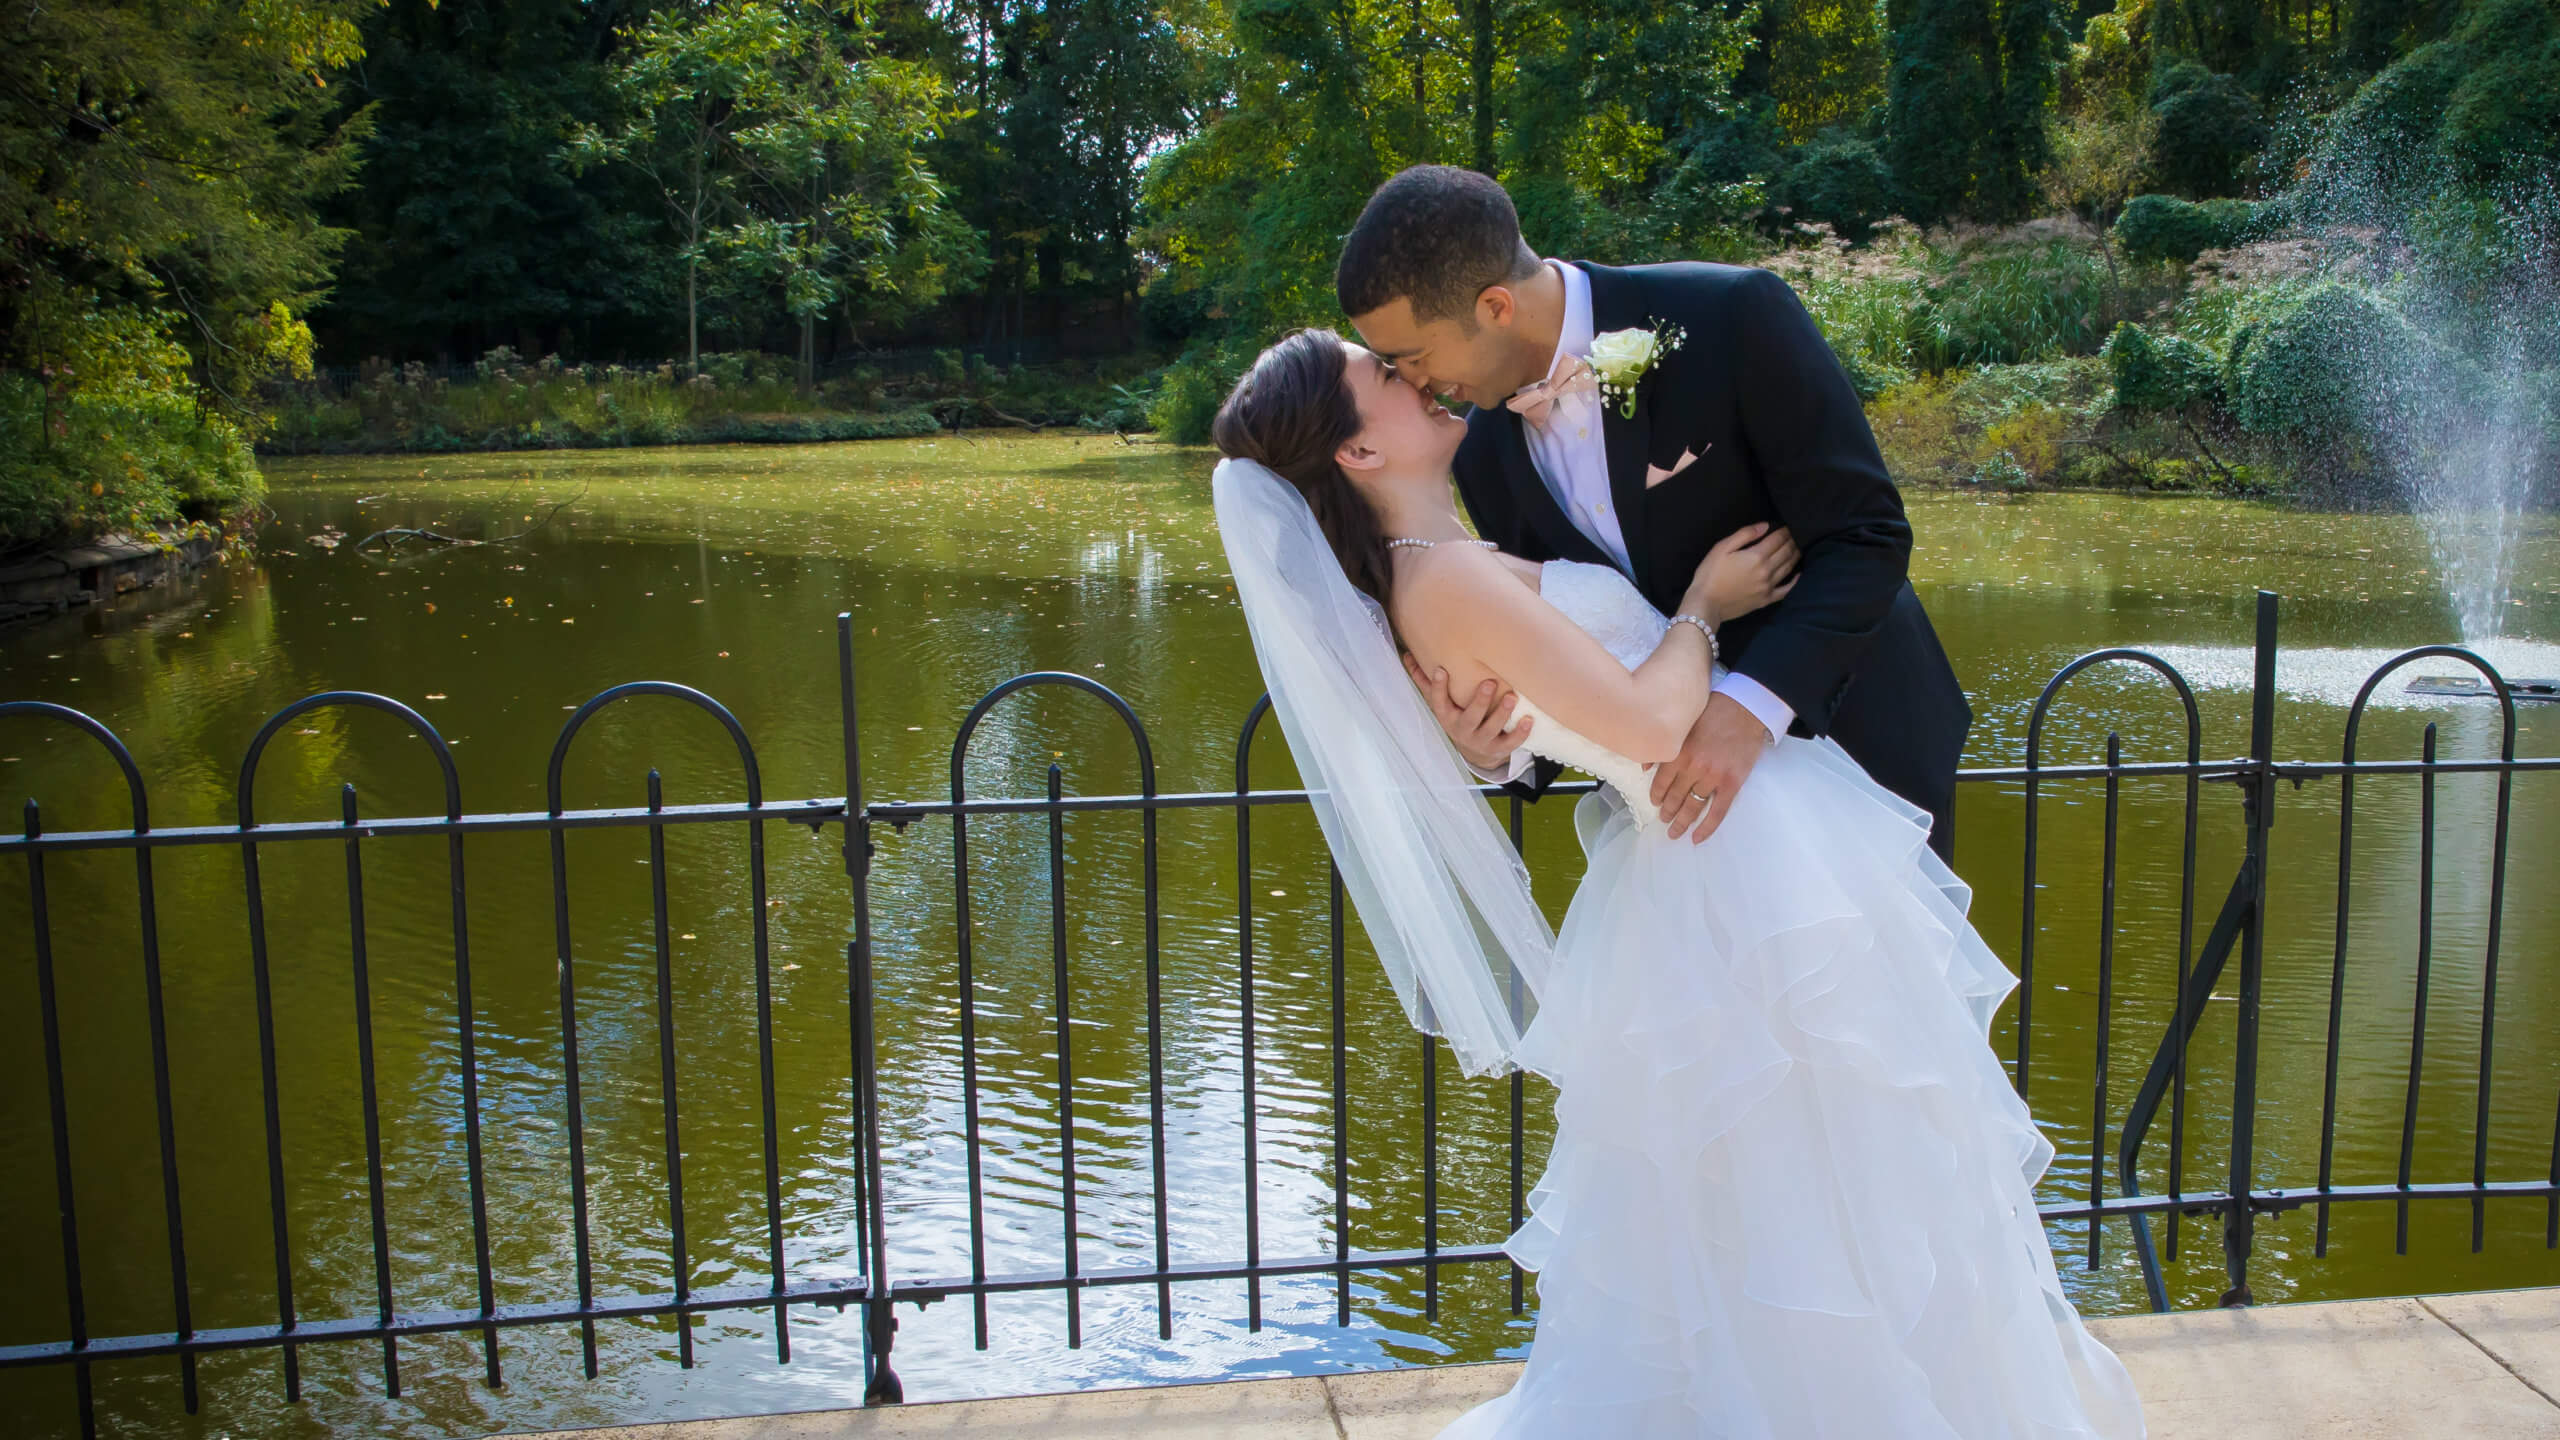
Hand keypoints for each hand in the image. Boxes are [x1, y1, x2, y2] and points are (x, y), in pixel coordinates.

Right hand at [1403, 654, 1533, 771]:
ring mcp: (1481, 741)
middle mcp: (1462, 730)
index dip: (1438, 687)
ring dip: (1502, 714)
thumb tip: (1406, 656)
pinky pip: (1510, 743)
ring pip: (1491, 729)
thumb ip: (1425, 681)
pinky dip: (1520, 733)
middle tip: (1489, 682)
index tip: (1441, 669)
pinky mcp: (1498, 749)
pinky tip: (1529, 720)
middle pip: (1470, 717)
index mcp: (1447, 717)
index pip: (1439, 702)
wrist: (1475, 752)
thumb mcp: (1441, 703)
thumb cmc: (1456, 716)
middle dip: (1480, 701)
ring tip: (1512, 696)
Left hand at [1648, 692, 1768, 843]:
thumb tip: (1645, 765)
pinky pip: (1717, 811)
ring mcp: (1714, 777)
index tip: (1654, 802)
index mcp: (1680, 752)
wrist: (1747, 709)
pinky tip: (1697, 838)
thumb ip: (1666, 744)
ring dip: (1681, 821)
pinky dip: (1707, 827)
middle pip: (1675, 796)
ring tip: (1674, 832)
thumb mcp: (1685, 722)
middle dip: (1667, 811)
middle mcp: (1693, 767)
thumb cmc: (1715, 710)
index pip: (1661, 781)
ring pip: (1693, 806)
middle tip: (1662, 820)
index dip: (1656, 794)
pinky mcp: (1732, 783)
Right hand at [1685, 523, 1798, 625]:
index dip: (1784, 531)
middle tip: (1793, 535)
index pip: (1777, 539)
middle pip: (1786, 552)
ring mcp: (1768, 587)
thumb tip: (1765, 526)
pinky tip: (1798, 574)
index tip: (1786, 526)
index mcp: (1756, 556)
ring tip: (1796, 548)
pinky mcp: (1766, 600)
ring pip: (1789, 567)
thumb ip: (1744, 534)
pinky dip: (1795, 581)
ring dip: (1795, 555)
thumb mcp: (1722, 548)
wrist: (1705, 604)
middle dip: (1791, 541)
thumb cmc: (1710, 574)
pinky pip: (1786, 590)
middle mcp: (1767, 571)